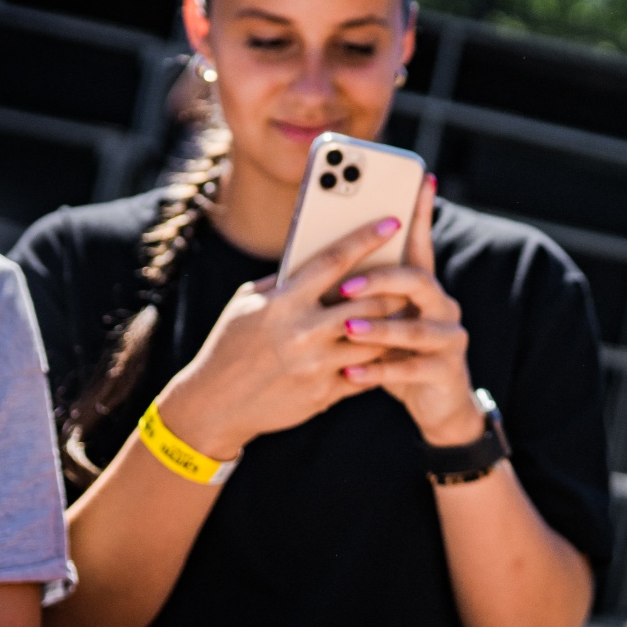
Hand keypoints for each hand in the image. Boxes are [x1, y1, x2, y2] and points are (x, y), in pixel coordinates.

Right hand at [155, 214, 411, 458]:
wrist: (215, 404)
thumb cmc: (231, 345)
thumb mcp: (247, 304)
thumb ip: (283, 282)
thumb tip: (316, 256)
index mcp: (284, 302)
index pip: (334, 260)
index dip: (366, 238)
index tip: (393, 222)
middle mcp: (304, 331)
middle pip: (369, 300)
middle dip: (394, 287)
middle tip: (410, 277)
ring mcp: (317, 364)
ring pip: (376, 337)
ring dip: (392, 325)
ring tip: (404, 314)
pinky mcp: (325, 393)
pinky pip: (366, 372)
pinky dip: (378, 360)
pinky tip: (387, 350)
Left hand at [331, 176, 484, 446]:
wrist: (436, 403)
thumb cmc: (394, 354)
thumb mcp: (376, 320)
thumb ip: (353, 295)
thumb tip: (300, 268)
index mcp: (421, 287)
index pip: (419, 242)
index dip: (420, 211)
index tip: (419, 181)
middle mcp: (441, 305)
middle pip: (418, 280)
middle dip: (382, 279)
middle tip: (346, 286)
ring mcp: (448, 337)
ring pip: (417, 328)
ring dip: (380, 329)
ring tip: (347, 330)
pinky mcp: (447, 371)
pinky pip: (413, 368)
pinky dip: (379, 371)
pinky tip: (350, 373)